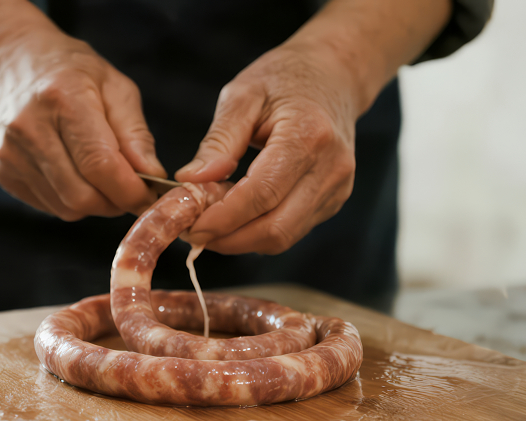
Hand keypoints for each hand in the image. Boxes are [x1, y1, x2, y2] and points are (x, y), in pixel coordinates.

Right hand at [0, 26, 164, 219]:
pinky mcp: (1, 170)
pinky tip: (72, 174)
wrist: (13, 63)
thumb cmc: (71, 72)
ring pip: (66, 208)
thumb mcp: (115, 87)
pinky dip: (69, 200)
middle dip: (113, 202)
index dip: (130, 190)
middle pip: (81, 195)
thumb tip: (152, 177)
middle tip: (127, 190)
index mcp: (63, 98)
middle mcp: (29, 127)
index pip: (99, 164)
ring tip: (99, 177)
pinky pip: (48, 206)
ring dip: (93, 203)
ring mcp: (9, 152)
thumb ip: (135, 134)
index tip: (148, 196)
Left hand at [174, 0, 450, 254]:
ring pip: (283, 238)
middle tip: (192, 232)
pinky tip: (236, 216)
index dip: (223, 218)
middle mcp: (330, 168)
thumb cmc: (285, 78)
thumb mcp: (242, 95)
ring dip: (240, 240)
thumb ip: (218, 141)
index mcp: (308, 136)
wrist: (335, 74)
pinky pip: (291, 231)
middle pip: (275, 228)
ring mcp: (336, 188)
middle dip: (228, 239)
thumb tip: (191, 182)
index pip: (262, 194)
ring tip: (209, 223)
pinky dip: (258, 232)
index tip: (189, 225)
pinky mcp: (333, 200)